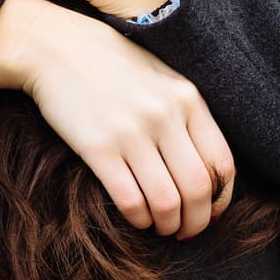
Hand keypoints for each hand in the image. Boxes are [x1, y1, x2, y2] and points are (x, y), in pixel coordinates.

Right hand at [0, 0, 234, 238]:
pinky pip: (130, 200)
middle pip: (198, 188)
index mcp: (187, 98)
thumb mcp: (162, 78)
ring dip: (168, 225)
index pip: (222, 162)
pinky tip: (137, 218)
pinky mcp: (98, 147)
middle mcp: (165, 115)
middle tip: (187, 231)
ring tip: (162, 228)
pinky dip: (139, 219)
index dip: (221, 197)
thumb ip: (185, 114)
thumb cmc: (112, 64)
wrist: (57, 47)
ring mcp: (132, 132)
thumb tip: (207, 169)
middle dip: (197, 220)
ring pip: (167, 201)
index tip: (213, 211)